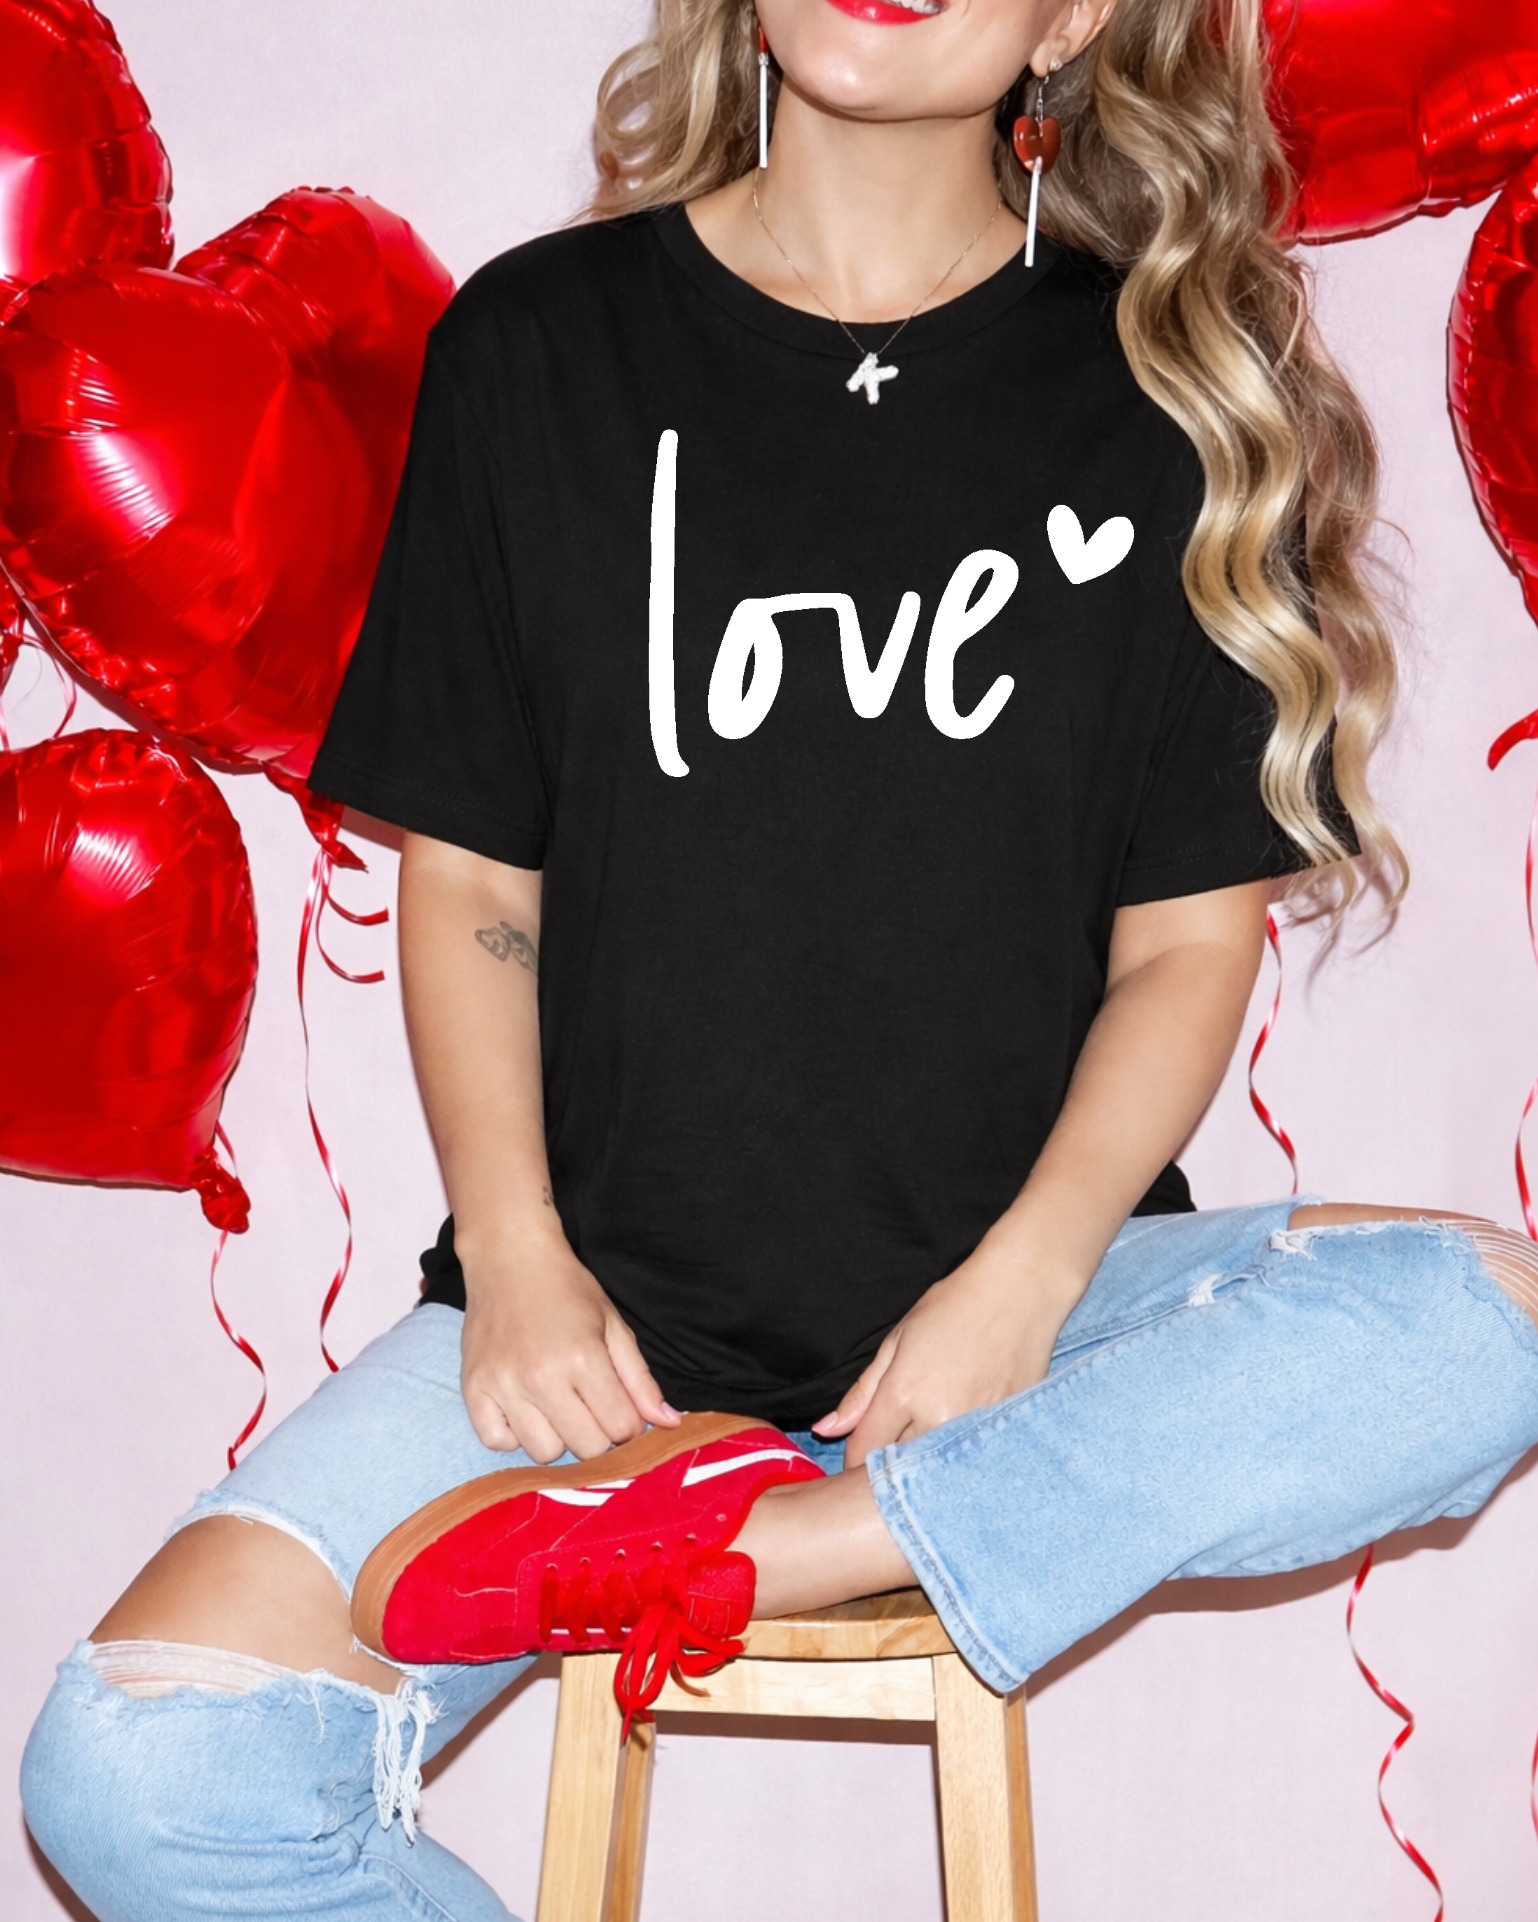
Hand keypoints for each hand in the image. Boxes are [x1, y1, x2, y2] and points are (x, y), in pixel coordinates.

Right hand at [460, 1236, 678, 1461]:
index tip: (618, 1405)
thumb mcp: (614, 1326)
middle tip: (589, 1404)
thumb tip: (670, 1423)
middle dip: (598, 1433)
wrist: (510, 1259)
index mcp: (583, 1358)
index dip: (628, 1423)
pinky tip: (524, 1407)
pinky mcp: (473, 1388)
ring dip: (558, 1436)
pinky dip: (514, 1434)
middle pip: (586, 1447)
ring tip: (555, 1403)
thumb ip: (640, 1379)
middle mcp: (541, 1377)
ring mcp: (503, 1385)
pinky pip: (498, 1442)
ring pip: (544, 1453)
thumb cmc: (567, 1290)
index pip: (621, 1429)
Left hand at [813, 1238, 1081, 1469]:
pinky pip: (970, 1461)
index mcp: (903, 1393)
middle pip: (899, 1469)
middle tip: (891, 1453)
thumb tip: (826, 1429)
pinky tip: (958, 1440)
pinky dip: (959, 1457)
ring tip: (926, 1443)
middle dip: (888, 1468)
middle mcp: (938, 1417)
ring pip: (935, 1469)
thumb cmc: (954, 1306)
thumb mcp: (898, 1341)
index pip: (864, 1452)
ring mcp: (974, 1428)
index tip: (856, 1457)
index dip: (853, 1459)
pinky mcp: (1004, 1431)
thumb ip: (862, 1393)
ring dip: (924, 1467)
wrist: (1019, 1291)